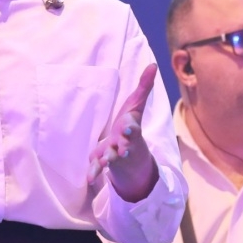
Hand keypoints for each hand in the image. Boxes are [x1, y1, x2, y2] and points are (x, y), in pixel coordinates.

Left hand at [87, 63, 159, 201]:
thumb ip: (144, 88)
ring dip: (109, 159)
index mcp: (131, 129)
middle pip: (125, 145)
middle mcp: (125, 144)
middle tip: (122, 149)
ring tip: (105, 161)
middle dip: (124, 146)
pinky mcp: (103, 162)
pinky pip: (98, 168)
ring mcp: (115, 154)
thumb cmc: (131, 126)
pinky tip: (88, 178)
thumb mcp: (136, 107)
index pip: (132, 129)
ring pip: (112, 158)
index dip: (130, 129)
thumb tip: (153, 64)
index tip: (128, 128)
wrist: (132, 157)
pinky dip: (94, 172)